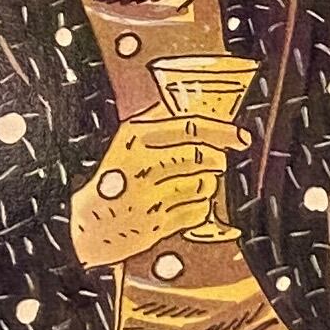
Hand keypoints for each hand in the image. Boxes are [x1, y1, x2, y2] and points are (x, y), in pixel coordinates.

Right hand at [70, 111, 246, 271]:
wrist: (88, 225)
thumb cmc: (113, 179)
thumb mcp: (127, 142)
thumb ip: (159, 122)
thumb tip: (198, 104)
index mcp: (135, 137)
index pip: (190, 128)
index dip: (223, 131)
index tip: (242, 137)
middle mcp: (141, 164)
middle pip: (202, 156)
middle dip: (216, 160)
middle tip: (215, 163)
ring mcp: (149, 196)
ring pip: (203, 184)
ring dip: (207, 184)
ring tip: (192, 184)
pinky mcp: (156, 224)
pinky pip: (198, 211)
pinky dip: (200, 208)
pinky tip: (185, 204)